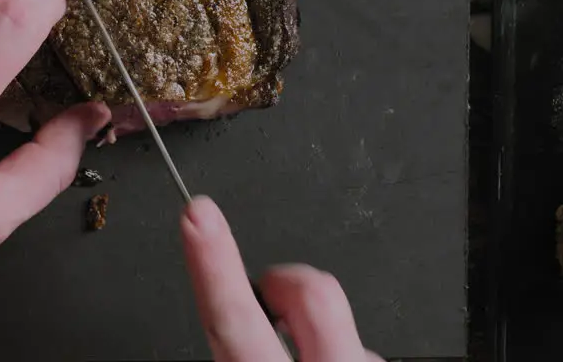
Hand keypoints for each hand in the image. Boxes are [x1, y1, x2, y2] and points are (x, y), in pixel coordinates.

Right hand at [181, 197, 383, 361]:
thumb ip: (234, 350)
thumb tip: (228, 313)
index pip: (233, 316)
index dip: (213, 259)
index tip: (199, 215)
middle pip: (311, 291)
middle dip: (285, 281)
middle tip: (269, 298)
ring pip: (343, 321)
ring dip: (317, 334)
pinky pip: (362, 348)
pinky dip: (342, 353)